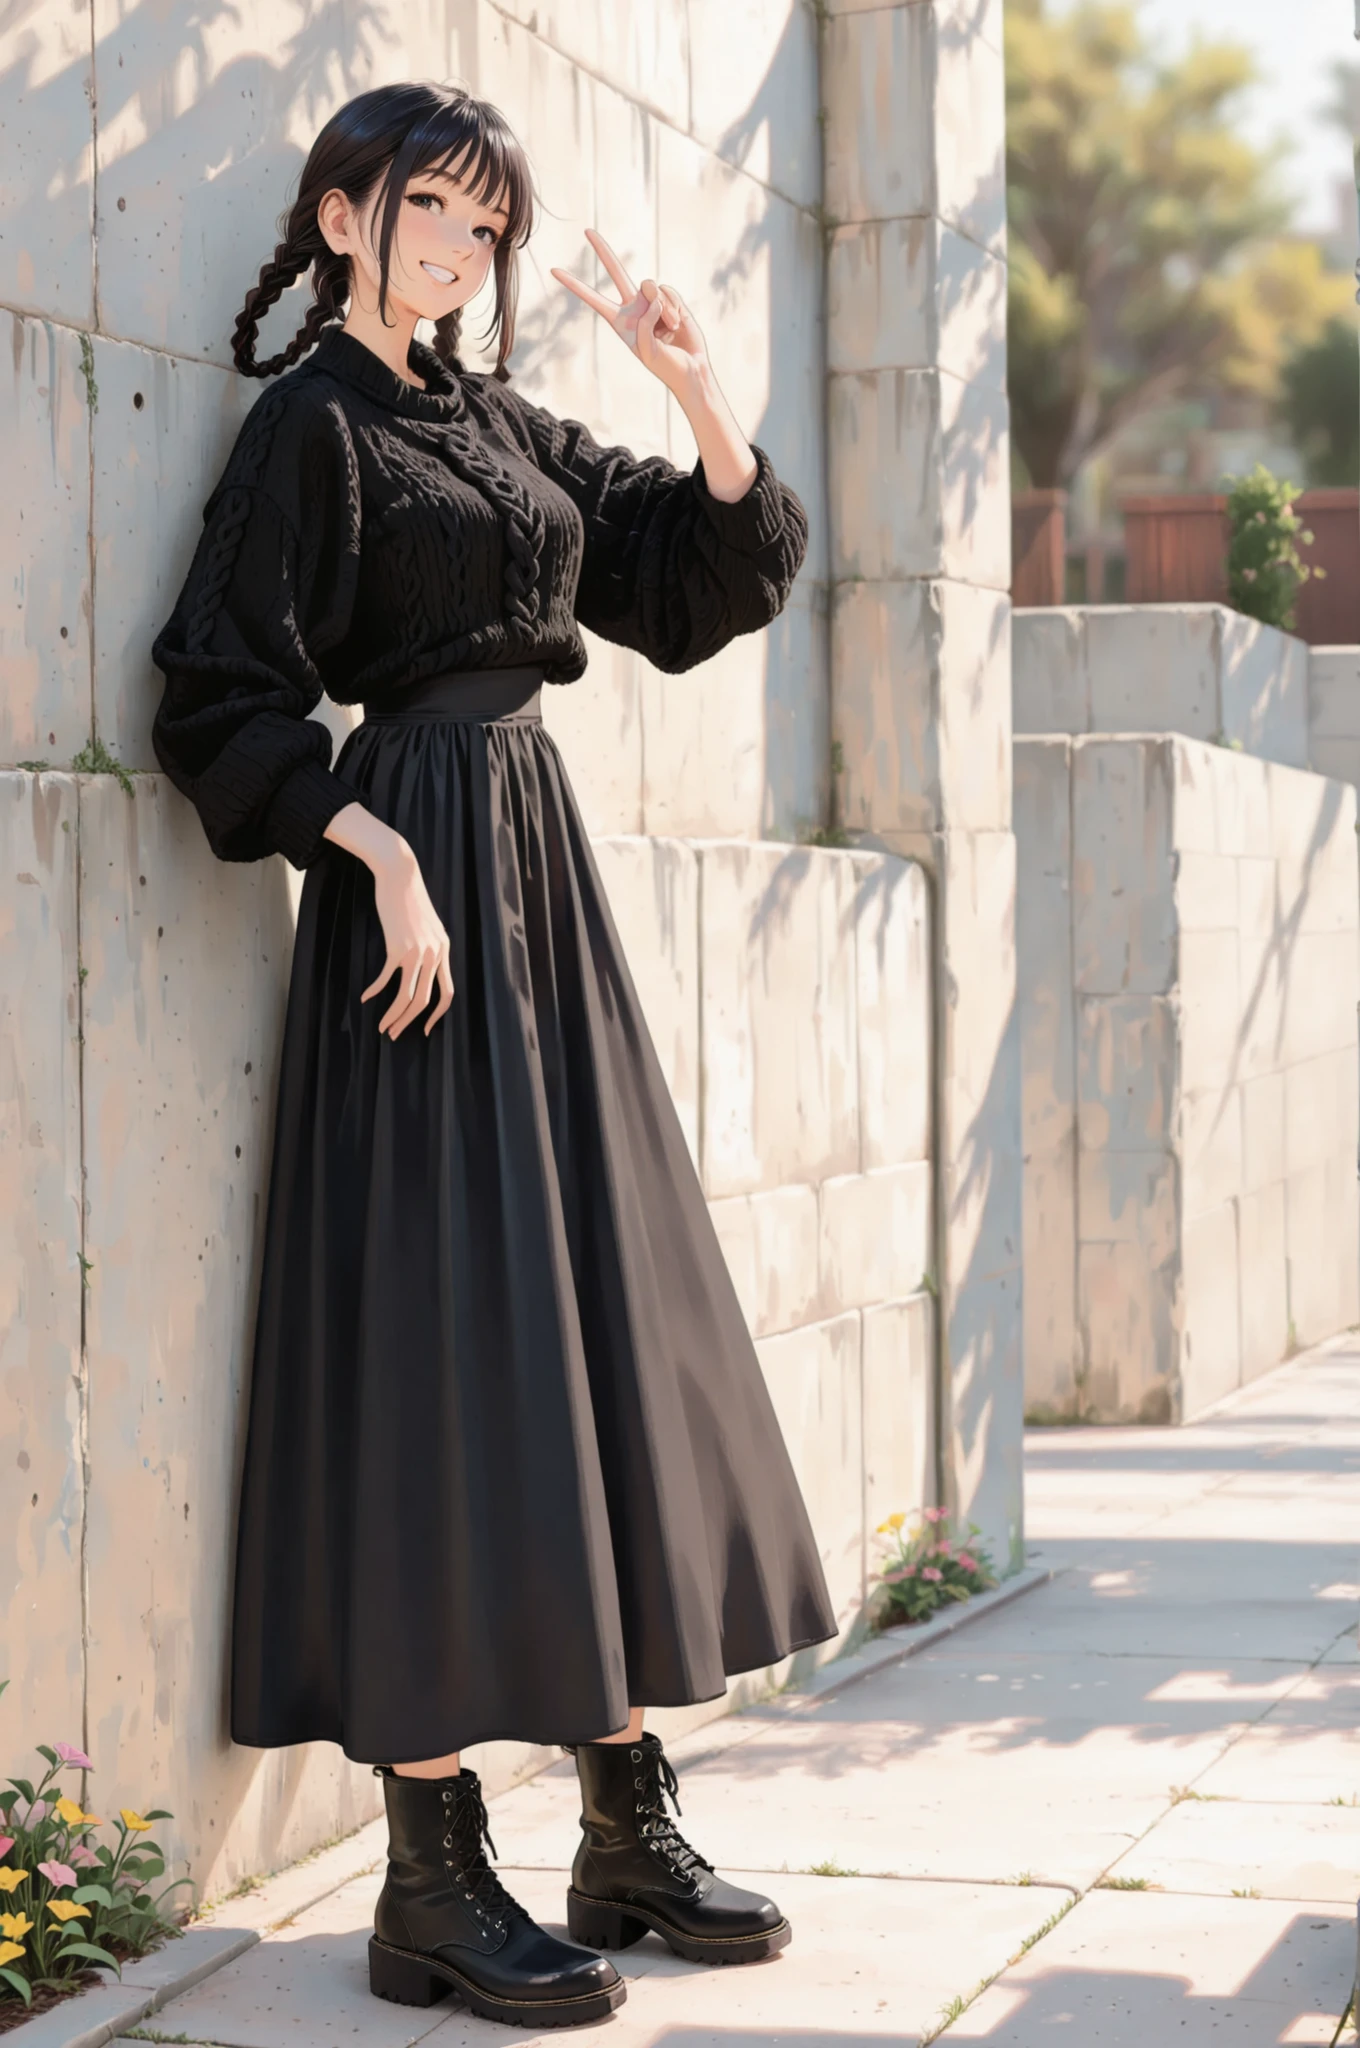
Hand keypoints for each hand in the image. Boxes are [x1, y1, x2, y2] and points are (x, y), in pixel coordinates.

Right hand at [324, 805, 453, 1037]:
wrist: (400, 873)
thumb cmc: (409, 898)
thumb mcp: (427, 924)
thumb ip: (428, 946)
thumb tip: (421, 968)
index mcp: (444, 950)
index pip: (448, 992)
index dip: (437, 1015)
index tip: (425, 1029)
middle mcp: (435, 954)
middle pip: (425, 1000)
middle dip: (409, 1022)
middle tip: (394, 1033)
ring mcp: (417, 951)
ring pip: (408, 996)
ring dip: (394, 1016)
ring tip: (382, 1026)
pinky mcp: (398, 947)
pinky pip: (387, 978)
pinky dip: (376, 991)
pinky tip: (366, 997)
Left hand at [552, 230, 705, 398]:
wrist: (692, 368)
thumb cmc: (666, 366)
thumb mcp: (648, 351)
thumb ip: (646, 322)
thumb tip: (653, 296)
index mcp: (621, 323)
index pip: (595, 300)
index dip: (575, 286)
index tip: (554, 270)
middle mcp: (634, 307)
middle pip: (617, 272)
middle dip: (603, 251)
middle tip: (587, 230)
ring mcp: (652, 301)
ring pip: (650, 286)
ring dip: (663, 309)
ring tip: (669, 329)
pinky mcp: (670, 299)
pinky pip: (667, 291)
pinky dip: (674, 308)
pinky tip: (678, 325)